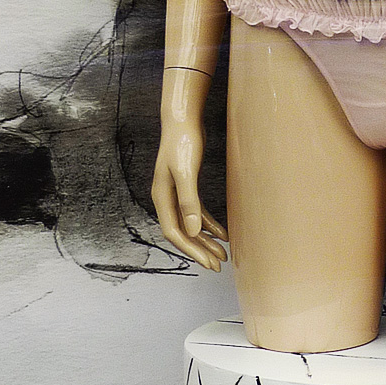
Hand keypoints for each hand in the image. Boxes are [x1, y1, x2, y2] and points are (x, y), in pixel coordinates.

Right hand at [151, 116, 227, 269]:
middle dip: (200, 250)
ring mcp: (177, 192)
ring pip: (191, 224)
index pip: (174, 232)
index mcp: (162, 197)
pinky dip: (209, 223)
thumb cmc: (183, 143)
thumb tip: (192, 230)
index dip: (191, 250)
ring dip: (206, 239)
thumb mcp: (186, 173)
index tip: (208, 262)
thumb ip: (188, 202)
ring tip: (223, 253)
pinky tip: (223, 232)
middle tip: (218, 264)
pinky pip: (198, 212)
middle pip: (183, 232)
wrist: (184, 120)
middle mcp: (166, 198)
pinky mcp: (188, 185)